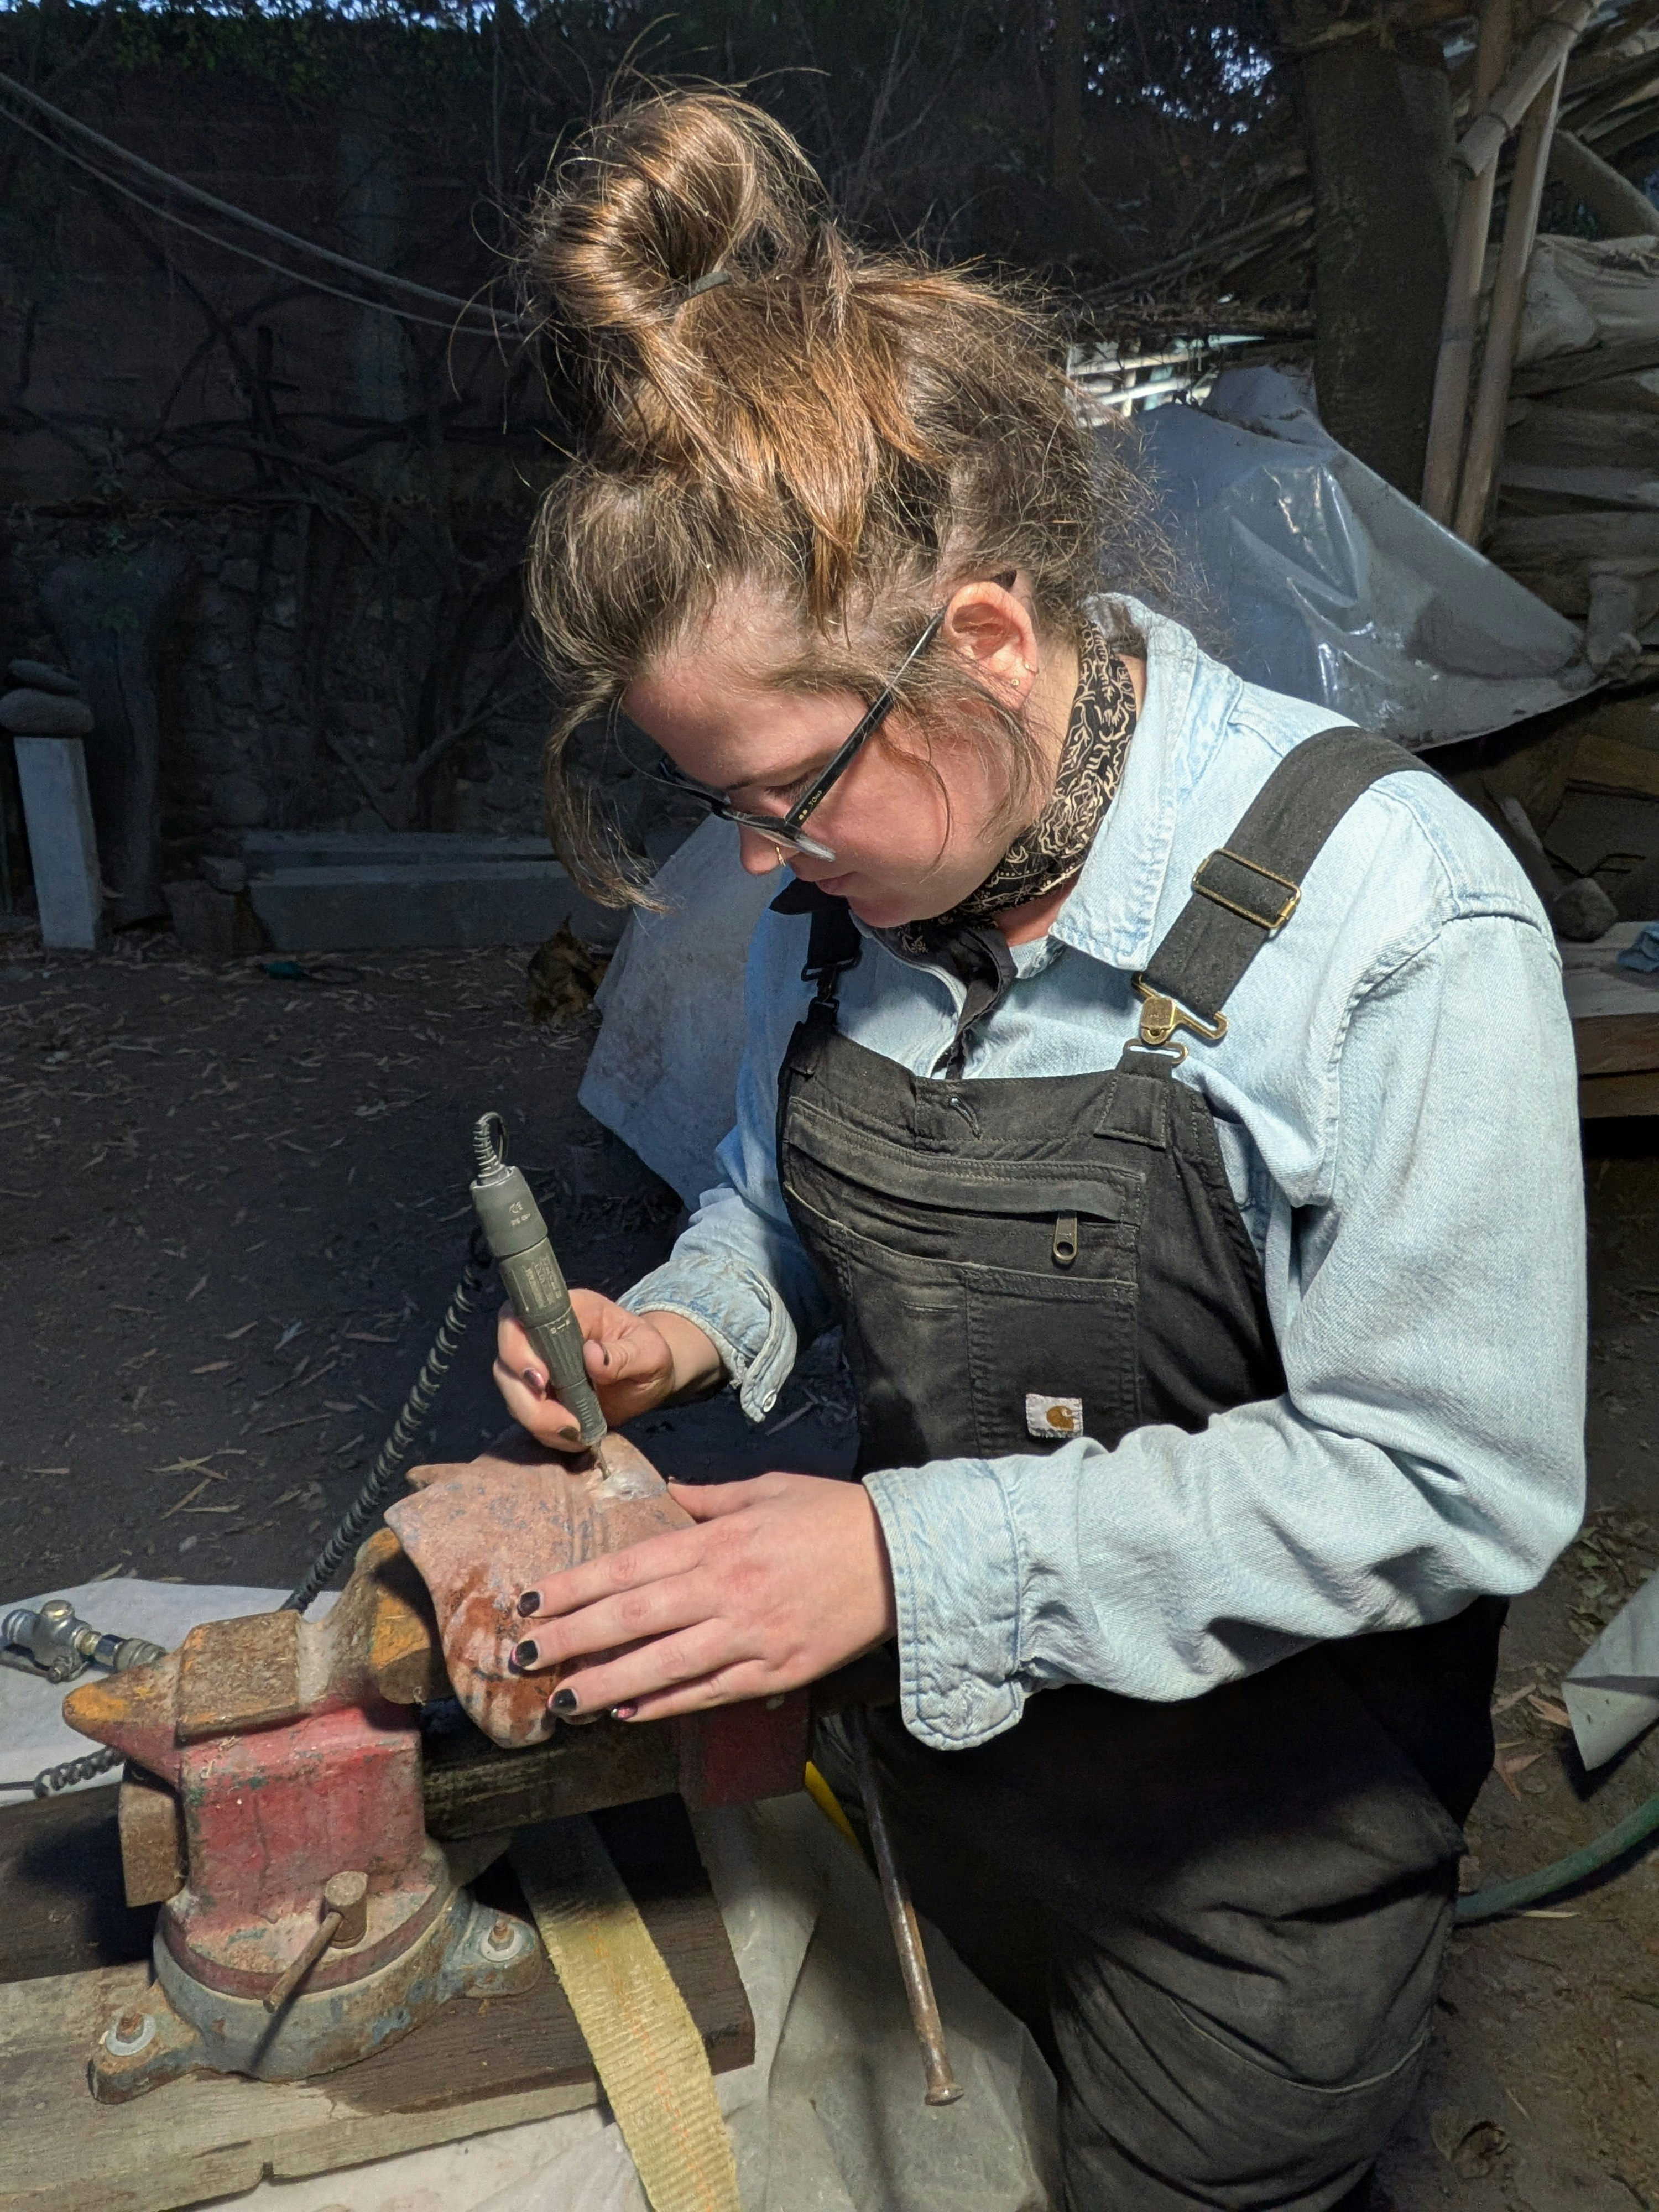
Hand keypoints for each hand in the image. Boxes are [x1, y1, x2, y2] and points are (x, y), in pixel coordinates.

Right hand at [494, 1293, 716, 1446]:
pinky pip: (528, 1416)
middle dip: (526, 1398)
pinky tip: (576, 1438)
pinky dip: (547, 1432)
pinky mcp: (541, 1396)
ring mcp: (538, 1367)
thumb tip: (592, 1356)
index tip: (541, 1379)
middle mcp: (543, 1336)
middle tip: (565, 1422)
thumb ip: (625, 1354)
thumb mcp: (651, 1353)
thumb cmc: (651, 1354)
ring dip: (537, 1419)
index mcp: (568, 1311)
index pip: (520, 1317)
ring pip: (512, 1393)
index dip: (517, 1347)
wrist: (651, 1377)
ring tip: (577, 1433)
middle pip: (506, 1362)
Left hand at [511, 1472, 897, 1721]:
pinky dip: (664, 1704)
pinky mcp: (775, 1670)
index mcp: (717, 1541)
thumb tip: (670, 1494)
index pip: (627, 1568)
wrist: (904, 1557)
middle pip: (631, 1620)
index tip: (529, 1603)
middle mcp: (724, 1590)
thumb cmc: (833, 1514)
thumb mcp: (766, 1489)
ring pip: (661, 1666)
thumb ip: (710, 1498)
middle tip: (522, 1657)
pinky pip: (707, 1692)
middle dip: (570, 1640)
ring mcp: (749, 1636)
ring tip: (561, 1702)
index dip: (572, 1588)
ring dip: (605, 1684)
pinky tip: (627, 1711)